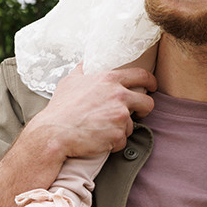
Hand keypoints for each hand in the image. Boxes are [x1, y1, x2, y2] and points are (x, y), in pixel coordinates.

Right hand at [24, 62, 155, 159]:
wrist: (54, 132)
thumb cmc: (61, 107)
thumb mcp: (70, 81)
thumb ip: (83, 70)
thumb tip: (86, 62)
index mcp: (109, 79)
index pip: (141, 75)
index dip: (150, 81)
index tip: (151, 86)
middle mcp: (119, 95)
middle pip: (147, 102)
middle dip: (144, 109)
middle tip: (137, 113)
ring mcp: (120, 116)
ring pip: (132, 125)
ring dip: (121, 129)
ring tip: (103, 129)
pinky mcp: (117, 135)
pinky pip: (122, 141)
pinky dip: (113, 143)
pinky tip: (99, 140)